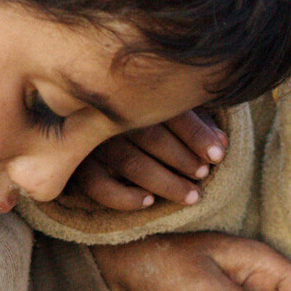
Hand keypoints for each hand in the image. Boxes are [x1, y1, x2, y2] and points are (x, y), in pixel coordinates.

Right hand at [59, 110, 226, 210]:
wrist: (68, 110)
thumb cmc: (132, 107)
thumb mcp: (162, 103)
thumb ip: (192, 119)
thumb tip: (222, 145)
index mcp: (129, 88)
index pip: (167, 108)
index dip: (196, 132)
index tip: (219, 154)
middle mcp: (107, 109)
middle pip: (150, 135)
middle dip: (183, 159)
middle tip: (204, 175)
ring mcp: (88, 136)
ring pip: (129, 161)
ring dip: (164, 181)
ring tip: (191, 195)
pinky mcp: (74, 162)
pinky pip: (97, 184)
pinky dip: (124, 196)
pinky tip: (148, 201)